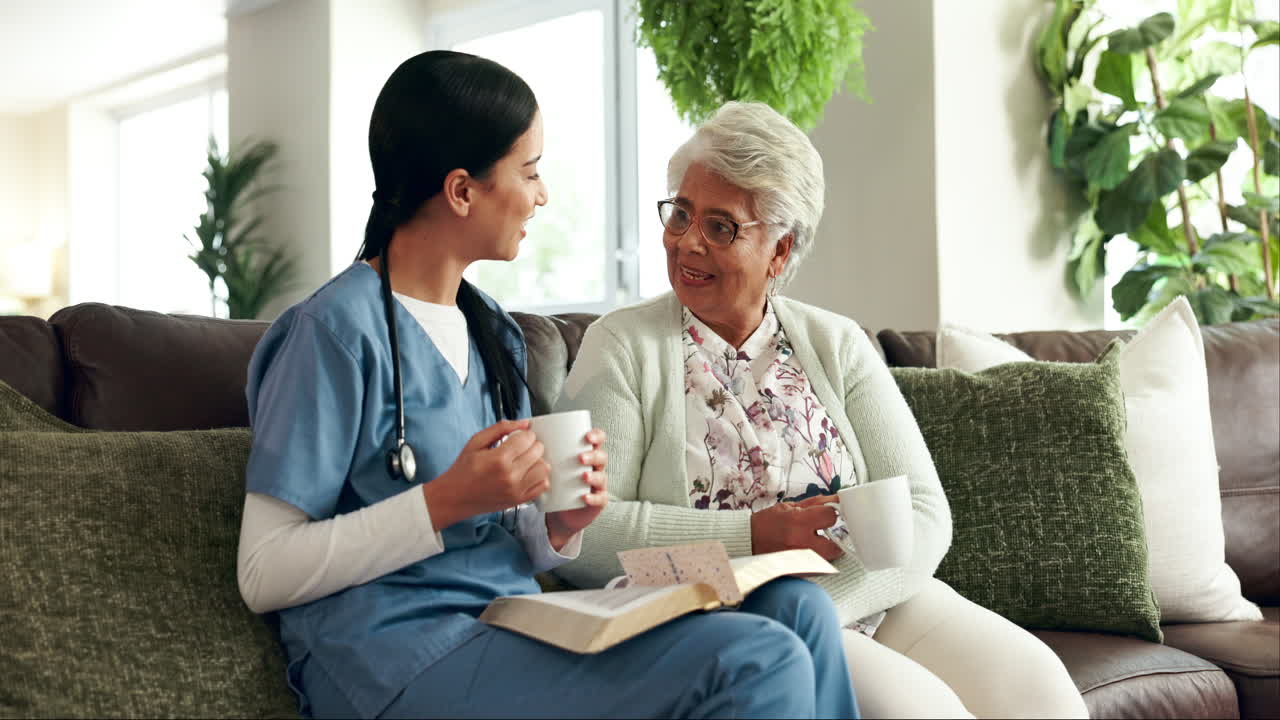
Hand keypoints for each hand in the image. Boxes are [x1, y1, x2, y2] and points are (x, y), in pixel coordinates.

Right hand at [423, 419, 549, 529]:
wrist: (455, 497)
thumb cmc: (463, 470)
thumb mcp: (476, 442)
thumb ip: (501, 428)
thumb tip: (525, 423)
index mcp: (498, 459)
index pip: (527, 438)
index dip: (525, 434)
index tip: (518, 437)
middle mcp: (510, 476)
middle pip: (538, 451)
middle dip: (532, 445)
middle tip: (521, 447)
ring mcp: (516, 490)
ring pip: (544, 468)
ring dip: (538, 460)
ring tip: (525, 460)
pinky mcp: (519, 500)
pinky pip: (543, 485)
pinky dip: (539, 477)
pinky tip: (528, 473)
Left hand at [546, 428, 608, 547]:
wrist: (561, 511)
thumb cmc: (557, 483)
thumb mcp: (552, 464)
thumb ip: (544, 449)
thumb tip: (526, 430)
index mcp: (586, 454)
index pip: (598, 440)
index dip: (596, 436)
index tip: (586, 436)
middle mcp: (595, 467)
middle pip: (601, 457)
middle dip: (593, 455)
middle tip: (580, 458)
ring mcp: (597, 484)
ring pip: (601, 477)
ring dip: (594, 475)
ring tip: (583, 476)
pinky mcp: (597, 501)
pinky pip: (600, 499)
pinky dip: (594, 498)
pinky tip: (585, 497)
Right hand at [750, 496, 843, 560]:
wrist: (747, 542)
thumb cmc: (767, 524)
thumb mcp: (788, 507)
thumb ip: (813, 504)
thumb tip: (834, 500)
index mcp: (798, 522)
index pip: (830, 516)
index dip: (830, 514)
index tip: (826, 516)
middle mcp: (801, 542)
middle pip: (836, 545)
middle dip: (833, 538)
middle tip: (824, 534)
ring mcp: (801, 561)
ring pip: (828, 559)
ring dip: (825, 550)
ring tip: (813, 543)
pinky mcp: (799, 572)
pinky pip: (818, 567)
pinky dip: (817, 559)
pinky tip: (807, 552)